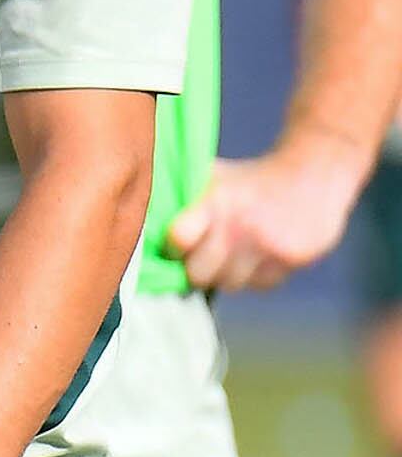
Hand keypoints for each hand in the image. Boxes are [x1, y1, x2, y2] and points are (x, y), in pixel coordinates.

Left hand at [166, 137, 363, 290]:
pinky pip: (262, 285)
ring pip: (230, 284)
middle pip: (199, 274)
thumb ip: (181, 199)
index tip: (178, 242)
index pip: (178, 240)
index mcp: (216, 202)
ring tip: (236, 251)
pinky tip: (261, 253)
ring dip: (228, 273)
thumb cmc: (251, 178)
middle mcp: (241, 226)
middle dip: (197, 268)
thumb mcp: (213, 177)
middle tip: (205, 254)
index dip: (173, 247)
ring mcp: (269, 245)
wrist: (316, 170)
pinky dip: (257, 276)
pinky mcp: (294, 258)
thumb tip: (140, 222)